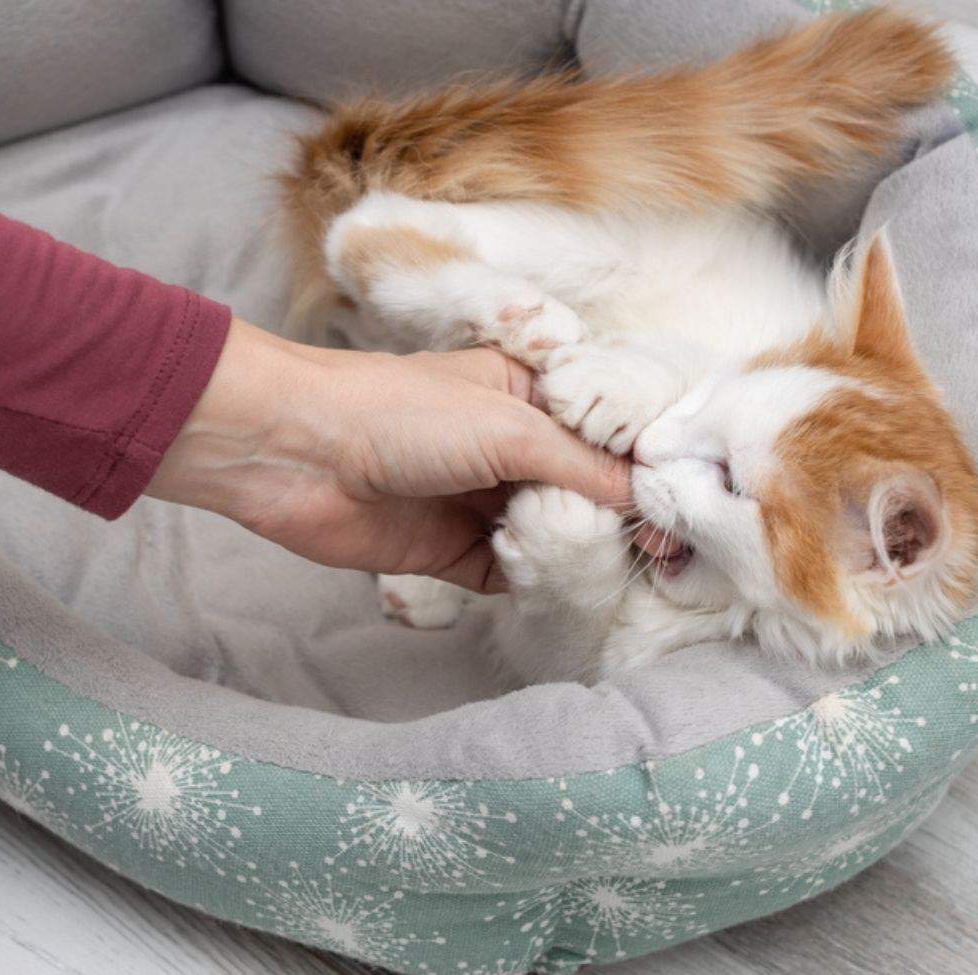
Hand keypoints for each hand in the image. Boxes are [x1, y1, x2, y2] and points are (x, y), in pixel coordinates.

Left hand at [144, 320, 640, 591]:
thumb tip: (647, 499)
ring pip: (551, 532)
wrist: (295, 453)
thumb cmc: (399, 412)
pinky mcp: (448, 552)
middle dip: (618, 515)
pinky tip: (554, 578)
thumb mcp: (509, 426)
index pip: (603, 432)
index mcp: (526, 393)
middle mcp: (508, 446)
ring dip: (578, 548)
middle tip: (663, 550)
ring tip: (612, 563)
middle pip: (583, 487)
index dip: (642, 465)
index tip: (682, 501)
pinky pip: (509, 572)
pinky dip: (534, 578)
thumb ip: (583, 466)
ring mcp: (479, 500)